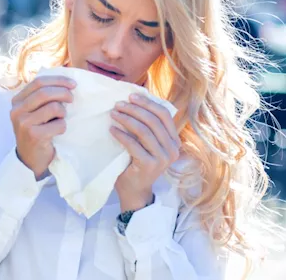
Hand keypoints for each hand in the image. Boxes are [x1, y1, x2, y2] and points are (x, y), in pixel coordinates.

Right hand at [10, 75, 75, 178]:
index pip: (38, 82)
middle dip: (63, 92)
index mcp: (17, 101)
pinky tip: (57, 132)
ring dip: (63, 112)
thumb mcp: (33, 112)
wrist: (30, 159)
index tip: (72, 84)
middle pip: (45, 92)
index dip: (58, 80)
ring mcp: (24, 123)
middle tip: (72, 98)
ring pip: (53, 107)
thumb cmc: (36, 132)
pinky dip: (62, 127)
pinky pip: (58, 124)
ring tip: (60, 119)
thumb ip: (42, 98)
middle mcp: (17, 110)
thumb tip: (66, 83)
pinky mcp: (34, 135)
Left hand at [110, 95, 180, 210]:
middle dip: (134, 109)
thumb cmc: (137, 161)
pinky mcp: (150, 165)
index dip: (148, 103)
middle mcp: (173, 149)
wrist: (134, 189)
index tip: (131, 96)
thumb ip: (147, 125)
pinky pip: (134, 144)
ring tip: (113, 114)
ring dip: (126, 119)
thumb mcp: (146, 141)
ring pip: (144, 131)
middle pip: (154, 120)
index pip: (164, 114)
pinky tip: (111, 130)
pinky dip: (121, 135)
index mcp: (174, 140)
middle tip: (117, 104)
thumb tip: (133, 99)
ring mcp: (163, 158)